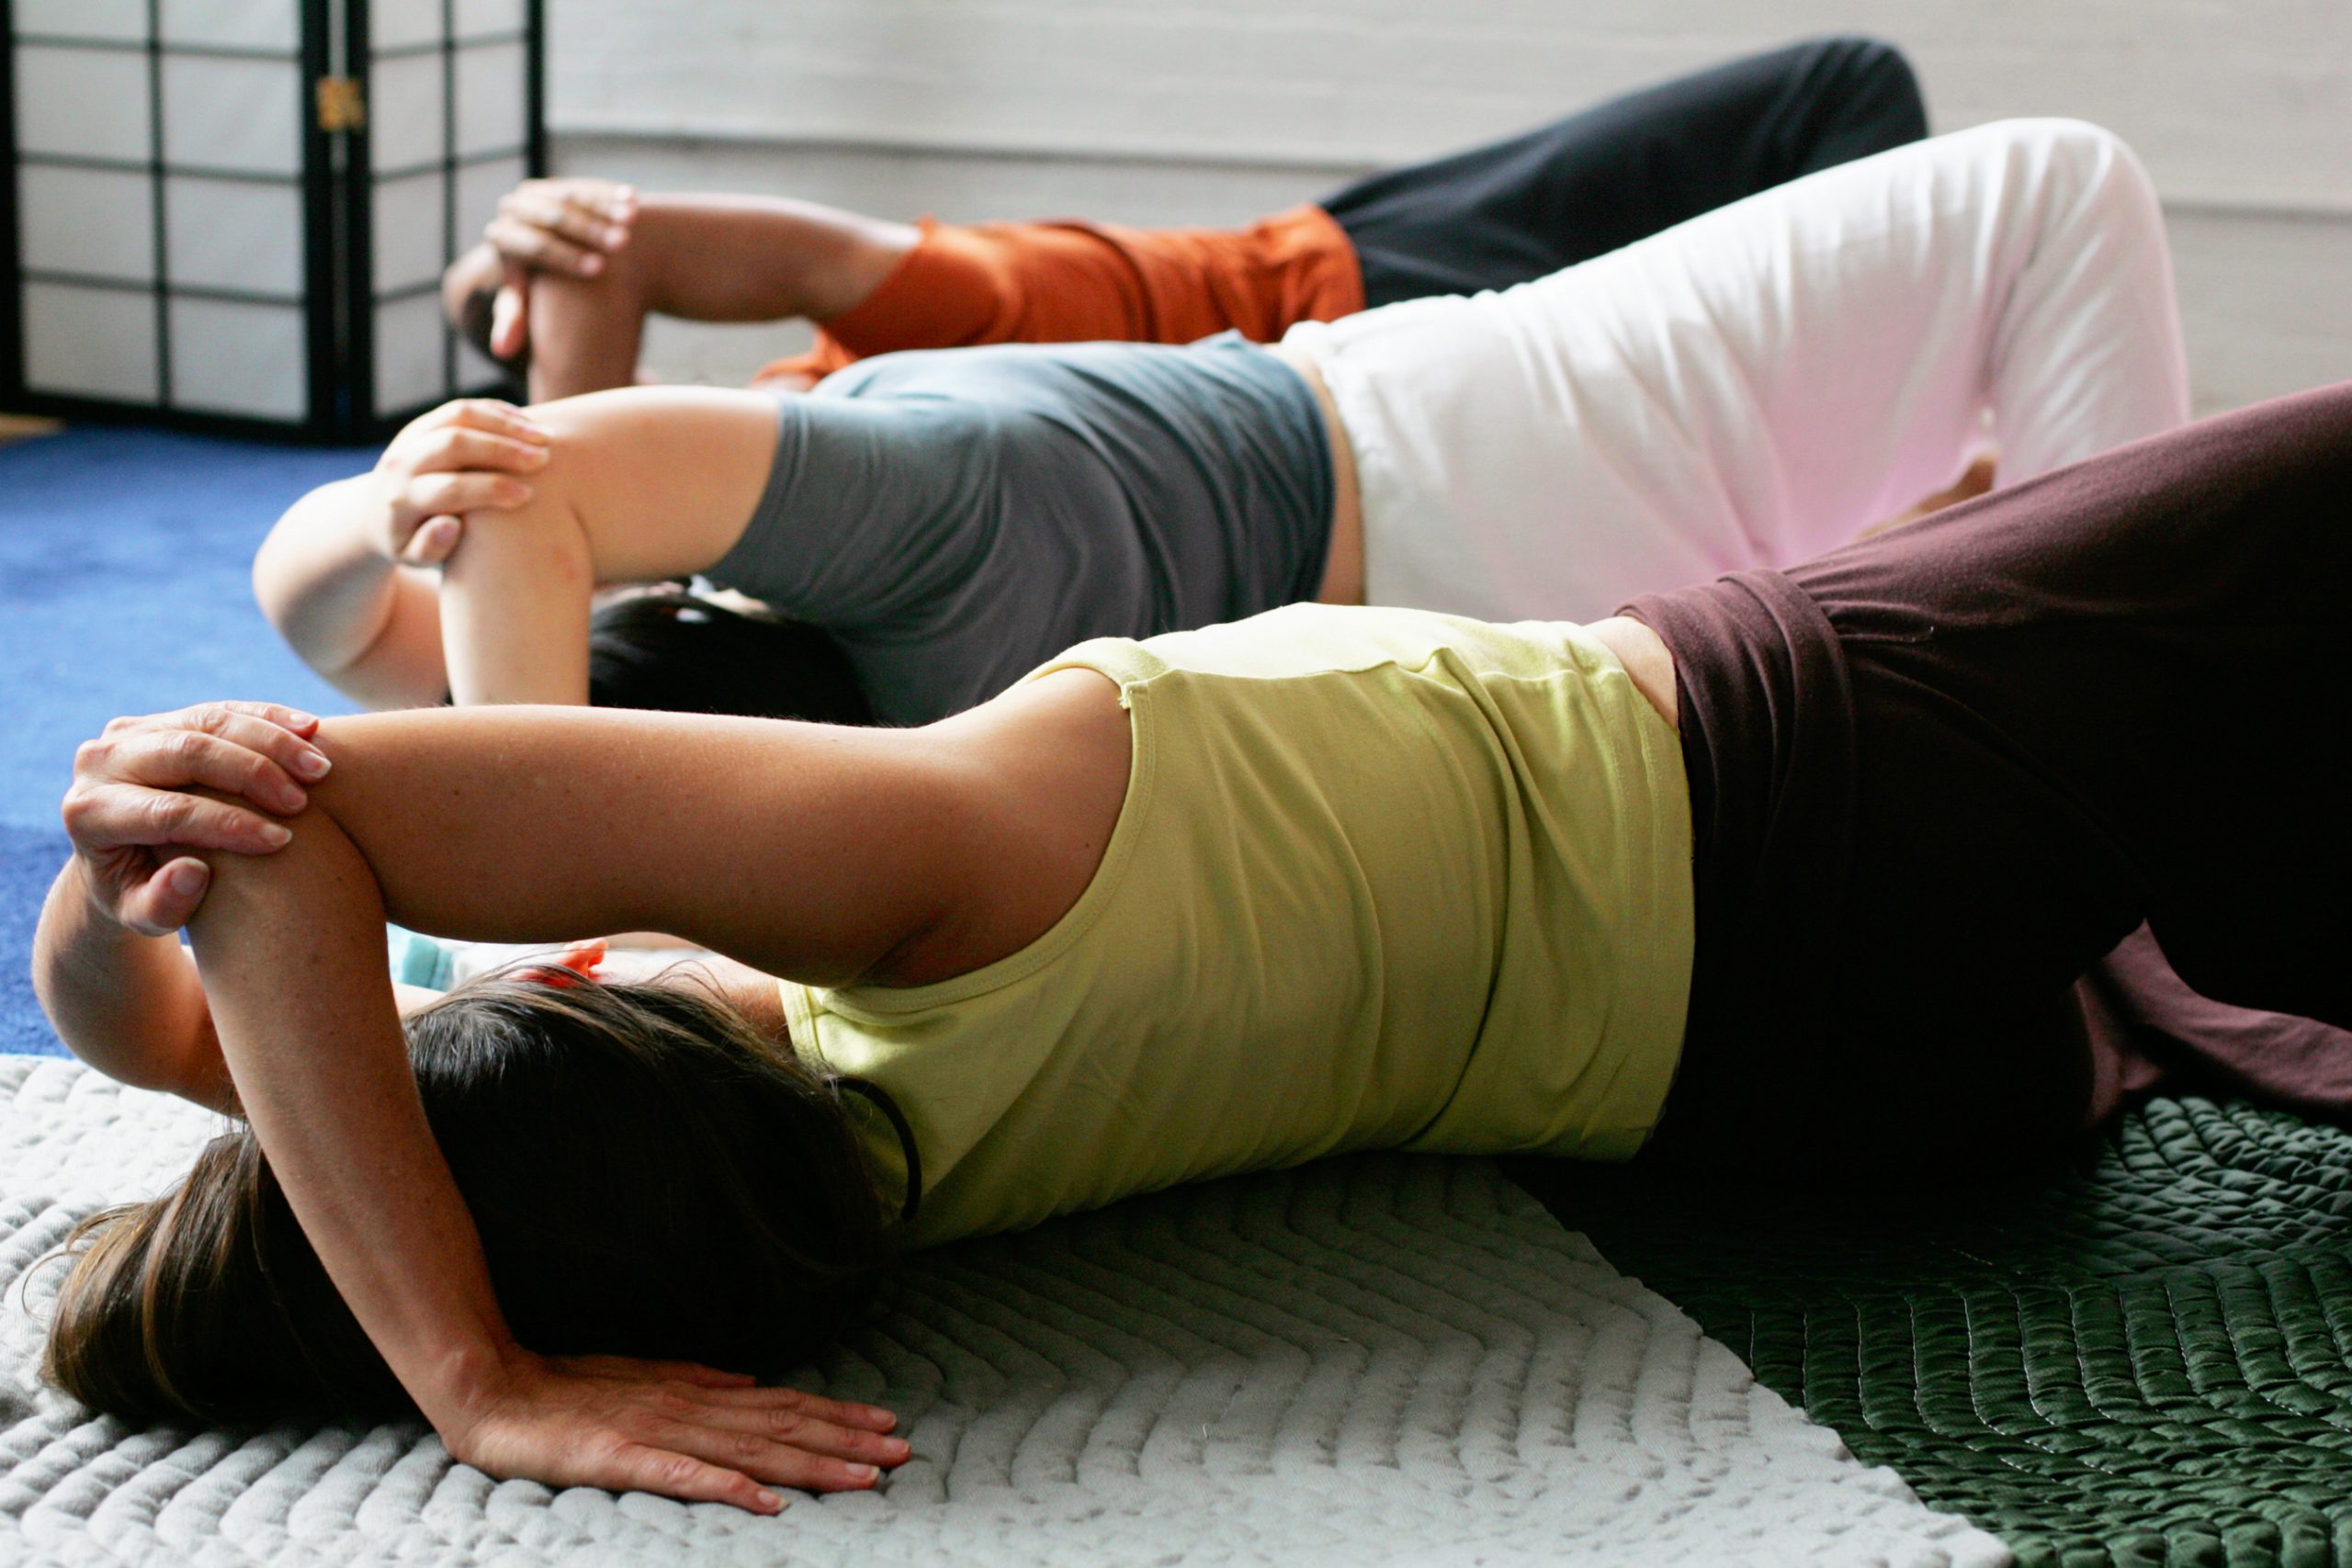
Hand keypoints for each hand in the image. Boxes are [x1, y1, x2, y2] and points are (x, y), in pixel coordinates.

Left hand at [62, 702, 330, 934]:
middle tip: (303, 802)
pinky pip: (223, 709)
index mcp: (89, 812)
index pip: (166, 810)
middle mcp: (102, 760)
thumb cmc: (141, 892)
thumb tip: (195, 872)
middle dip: (252, 774)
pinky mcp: (167, 717)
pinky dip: (271, 718)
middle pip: (186, 752)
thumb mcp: (142, 916)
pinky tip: (312, 731)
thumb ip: (162, 906)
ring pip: (210, 721)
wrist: (123, 854)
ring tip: (321, 769)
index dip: (228, 824)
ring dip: (273, 741)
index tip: (281, 842)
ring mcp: (134, 732)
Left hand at [364, 399, 551, 566]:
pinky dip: (498, 413)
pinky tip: (530, 426)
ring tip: (545, 437)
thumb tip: (451, 525)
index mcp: (401, 499)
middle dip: (502, 450)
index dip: (490, 490)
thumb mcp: (412, 557)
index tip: (527, 496)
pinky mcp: (425, 422)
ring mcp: (412, 436)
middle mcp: (402, 461)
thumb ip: (429, 548)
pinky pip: (463, 408)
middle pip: (453, 443)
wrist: (377, 511)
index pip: (449, 488)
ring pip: (459, 415)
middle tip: (542, 460)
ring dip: (505, 423)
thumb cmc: (408, 541)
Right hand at [443, 1349, 909, 1512]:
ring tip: (863, 1476)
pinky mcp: (624, 1456)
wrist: (496, 1389)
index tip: (886, 1426)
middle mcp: (689, 1406)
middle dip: (846, 1440)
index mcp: (695, 1391)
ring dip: (812, 1463)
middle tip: (902, 1451)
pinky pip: (685, 1475)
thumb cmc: (568, 1388)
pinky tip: (768, 1501)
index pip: (782, 1406)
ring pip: (752, 1450)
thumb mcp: (644, 1376)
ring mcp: (659, 1430)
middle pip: (782, 1427)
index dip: (838, 1417)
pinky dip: (731, 1488)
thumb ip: (699, 1380)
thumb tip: (752, 1381)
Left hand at [481, 178, 638, 359]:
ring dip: (604, 208)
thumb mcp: (526, 302)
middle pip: (554, 218)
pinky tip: (635, 201)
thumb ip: (514, 320)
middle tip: (621, 244)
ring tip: (633, 223)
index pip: (534, 245)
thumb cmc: (537, 289)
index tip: (599, 271)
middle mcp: (515, 208)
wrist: (546, 254)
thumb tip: (500, 351)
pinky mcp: (560, 184)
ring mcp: (538, 192)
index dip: (566, 257)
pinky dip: (611, 193)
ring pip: (572, 196)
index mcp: (502, 237)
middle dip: (589, 231)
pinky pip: (587, 185)